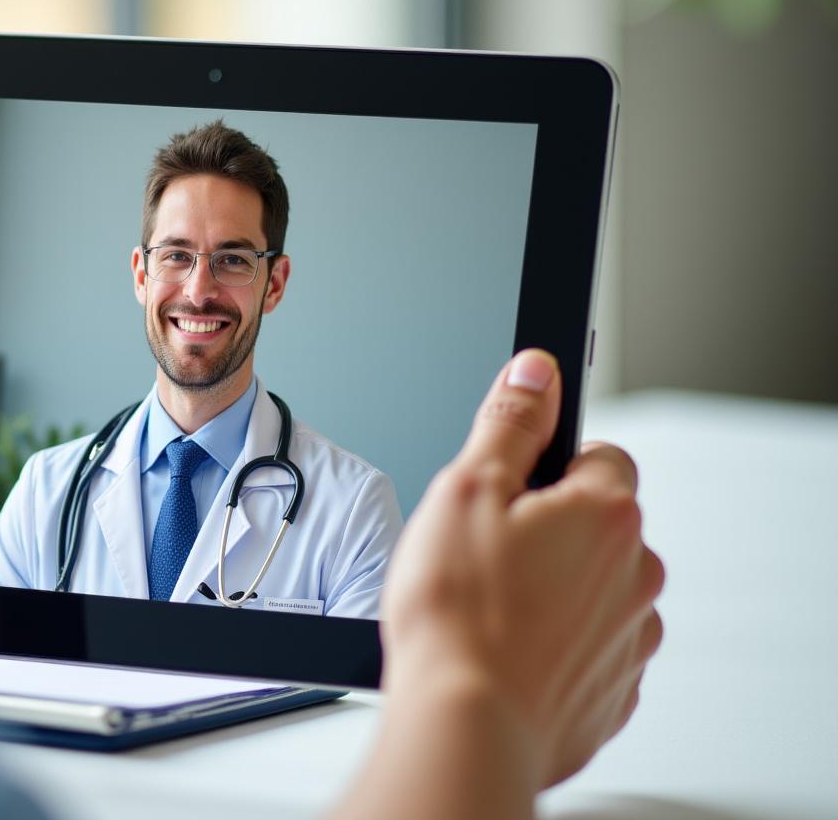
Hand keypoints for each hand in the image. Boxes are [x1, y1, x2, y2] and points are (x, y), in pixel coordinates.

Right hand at [336, 350, 662, 819]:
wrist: (464, 724)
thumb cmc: (459, 614)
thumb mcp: (467, 487)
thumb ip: (510, 422)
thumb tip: (536, 370)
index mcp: (607, 513)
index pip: (599, 455)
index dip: (545, 467)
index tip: (508, 489)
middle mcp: (635, 573)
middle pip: (596, 523)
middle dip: (547, 529)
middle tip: (482, 550)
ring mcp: (629, 637)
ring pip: (592, 586)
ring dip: (553, 587)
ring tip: (489, 606)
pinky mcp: (612, 689)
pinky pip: (587, 644)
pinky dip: (553, 642)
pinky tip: (505, 648)